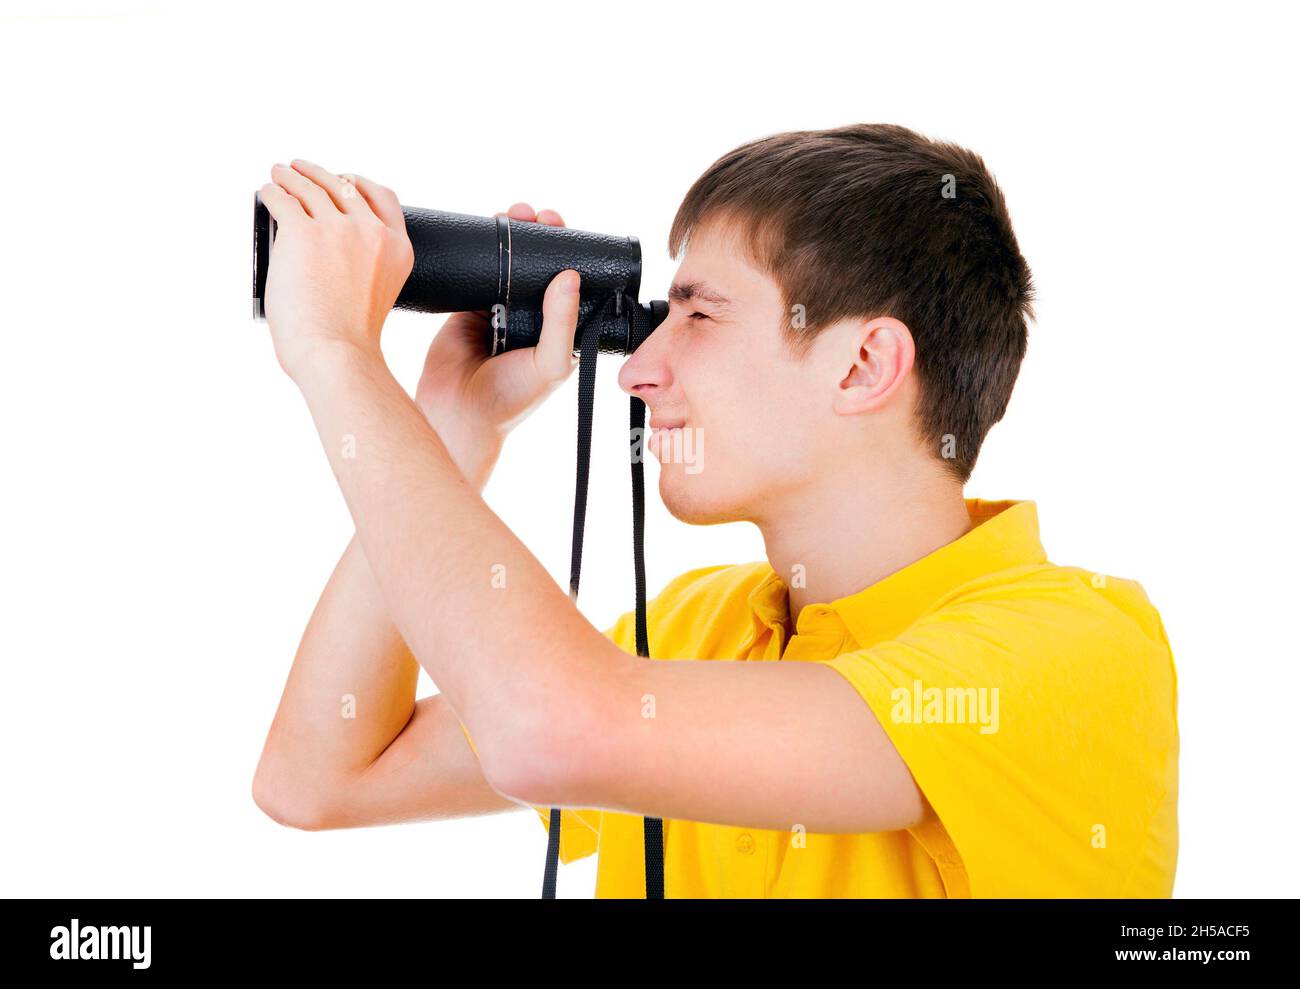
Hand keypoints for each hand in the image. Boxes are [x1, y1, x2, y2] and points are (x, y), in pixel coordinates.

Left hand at [258, 160, 413, 381]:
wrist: (336, 353)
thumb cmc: (351, 340)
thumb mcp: (380, 293)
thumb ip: (369, 269)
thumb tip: (332, 259)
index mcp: (397, 248)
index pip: (383, 197)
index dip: (360, 184)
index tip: (344, 181)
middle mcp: (371, 232)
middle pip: (344, 185)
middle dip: (319, 174)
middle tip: (301, 170)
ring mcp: (337, 229)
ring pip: (310, 187)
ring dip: (291, 175)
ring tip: (279, 173)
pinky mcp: (301, 233)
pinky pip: (282, 200)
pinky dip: (272, 192)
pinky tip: (267, 192)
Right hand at [414, 203, 581, 448]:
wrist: (457, 415)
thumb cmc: (510, 400)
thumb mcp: (549, 364)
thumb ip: (561, 323)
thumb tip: (570, 275)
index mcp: (558, 332)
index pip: (569, 285)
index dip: (569, 255)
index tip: (566, 231)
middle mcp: (532, 318)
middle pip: (539, 267)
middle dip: (540, 238)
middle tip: (540, 216)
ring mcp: (500, 310)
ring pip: (510, 265)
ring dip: (513, 238)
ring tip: (514, 213)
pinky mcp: (469, 307)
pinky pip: (479, 271)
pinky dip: (484, 250)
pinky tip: (487, 228)